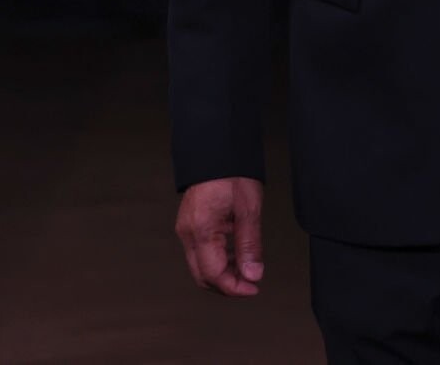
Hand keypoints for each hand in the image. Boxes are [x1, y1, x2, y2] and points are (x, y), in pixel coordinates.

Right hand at [175, 177, 264, 296]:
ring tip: (247, 270)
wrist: (217, 151)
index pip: (213, 274)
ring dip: (222, 274)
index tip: (254, 288)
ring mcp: (186, 230)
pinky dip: (217, 260)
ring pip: (200, 266)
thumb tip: (253, 274)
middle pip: (202, 275)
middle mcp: (188, 233)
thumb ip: (250, 245)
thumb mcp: (248, 210)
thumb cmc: (232, 174)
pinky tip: (235, 256)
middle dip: (227, 285)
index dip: (234, 287)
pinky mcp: (190, 225)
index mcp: (201, 231)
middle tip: (251, 284)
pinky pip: (200, 252)